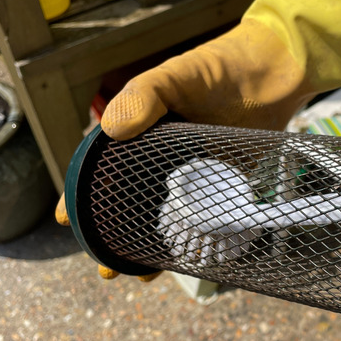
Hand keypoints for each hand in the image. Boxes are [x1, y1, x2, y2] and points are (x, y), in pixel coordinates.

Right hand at [56, 0, 340, 276]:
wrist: (274, 71)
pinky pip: (205, 218)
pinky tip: (185, 259)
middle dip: (114, 236)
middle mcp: (162, 159)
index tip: (66, 220)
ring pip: (166, 217)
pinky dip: (194, 239)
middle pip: (131, 202)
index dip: (81, 195)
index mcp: (140, 132)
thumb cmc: (220, 66)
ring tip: (141, 274)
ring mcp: (194, 175)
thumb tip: (112, 130)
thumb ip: (144, 95)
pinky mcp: (225, 185)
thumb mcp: (175, 75)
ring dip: (151, 246)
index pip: (102, 168)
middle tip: (107, 268)